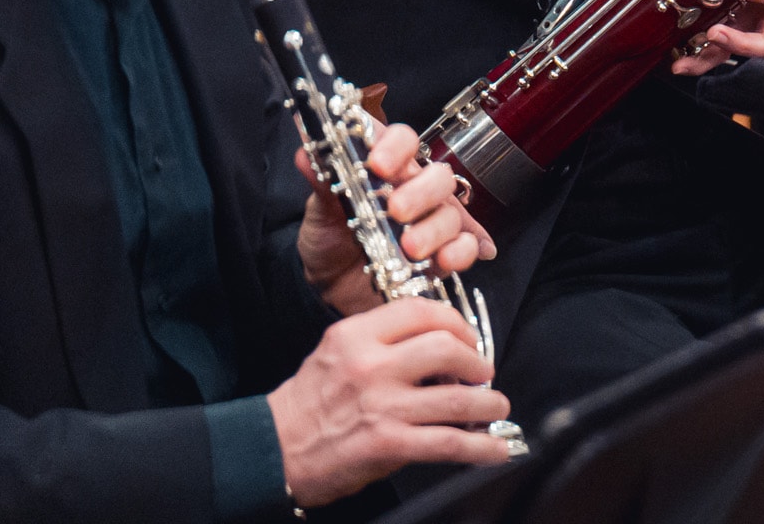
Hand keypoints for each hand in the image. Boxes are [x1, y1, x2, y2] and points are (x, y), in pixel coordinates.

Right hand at [267, 298, 516, 506]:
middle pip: (447, 347)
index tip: (468, 337)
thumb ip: (382, 344)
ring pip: (458, 396)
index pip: (421, 311)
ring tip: (495, 408)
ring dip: (489, 404)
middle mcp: (370, 364)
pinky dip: (481, 448)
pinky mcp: (387, 443)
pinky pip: (449, 442)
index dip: (457, 322)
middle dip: (478, 360)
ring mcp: (381, 405)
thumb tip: (442, 350)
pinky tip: (494, 450)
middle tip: (483, 372)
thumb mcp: (336, 355)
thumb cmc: (306, 406)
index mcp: (355, 336)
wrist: (268, 452)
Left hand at [298, 122, 496, 313]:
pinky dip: (460, 251)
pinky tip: (445, 259)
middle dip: (421, 192)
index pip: (403, 140)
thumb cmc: (331, 240)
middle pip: (439, 176)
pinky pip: (465, 245)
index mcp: (388, 168)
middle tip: (396, 210)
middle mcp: (416, 189)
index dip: (396, 146)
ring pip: (452, 213)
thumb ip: (321, 182)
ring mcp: (432, 221)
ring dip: (434, 229)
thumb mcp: (320, 211)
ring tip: (410, 247)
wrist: (332, 287)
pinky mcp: (443, 252)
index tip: (378, 163)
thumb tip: (306, 154)